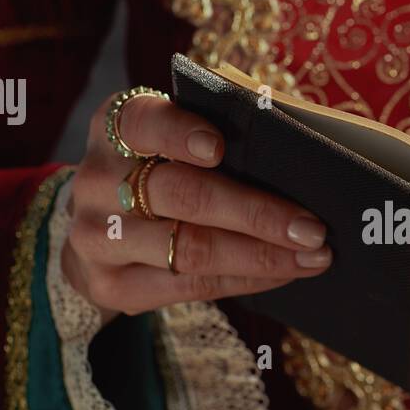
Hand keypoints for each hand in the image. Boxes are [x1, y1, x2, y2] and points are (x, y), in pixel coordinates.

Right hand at [63, 90, 331, 321]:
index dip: (180, 133)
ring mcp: (96, 237)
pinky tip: (283, 274)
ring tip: (312, 256)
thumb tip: (294, 155)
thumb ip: (217, 133)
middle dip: (256, 213)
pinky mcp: (108, 285)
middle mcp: (97, 179)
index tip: (220, 147)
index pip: (143, 122)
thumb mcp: (174, 137)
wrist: (101, 228)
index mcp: (115, 125)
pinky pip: (188, 286)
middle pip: (182, 195)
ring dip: (262, 256)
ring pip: (190, 249)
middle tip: (312, 227)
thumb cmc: (163, 167)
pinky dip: (245, 280)